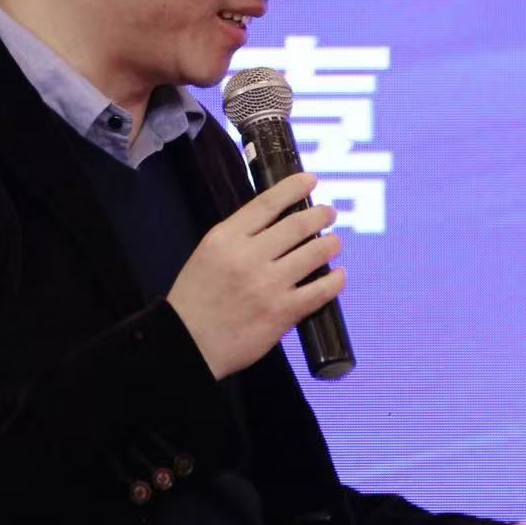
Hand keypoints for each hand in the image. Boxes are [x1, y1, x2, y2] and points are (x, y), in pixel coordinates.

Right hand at [167, 171, 344, 379]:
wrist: (188, 343)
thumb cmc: (195, 299)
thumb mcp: (207, 254)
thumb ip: (238, 239)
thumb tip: (276, 224)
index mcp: (226, 238)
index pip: (267, 204)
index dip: (293, 188)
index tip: (310, 180)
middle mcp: (249, 257)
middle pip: (297, 225)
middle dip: (320, 215)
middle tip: (329, 213)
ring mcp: (268, 285)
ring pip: (314, 253)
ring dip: (330, 244)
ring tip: (334, 242)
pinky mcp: (283, 312)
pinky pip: (320, 290)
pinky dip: (335, 280)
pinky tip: (338, 276)